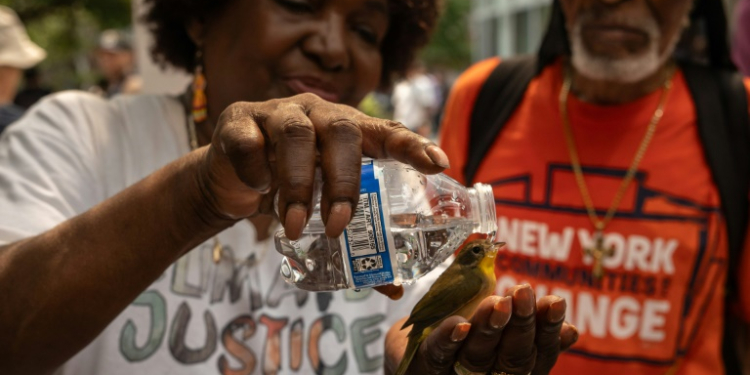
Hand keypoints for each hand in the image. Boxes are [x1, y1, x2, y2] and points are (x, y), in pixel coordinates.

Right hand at [198, 93, 448, 238]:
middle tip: (339, 224)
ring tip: (294, 226)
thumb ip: (354, 238)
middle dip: (344, 181)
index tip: (438, 165)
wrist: (230, 179)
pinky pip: (250, 142)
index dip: (412, 145)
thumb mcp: (322, 206)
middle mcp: (318, 114)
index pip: (386, 131)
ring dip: (298, 185)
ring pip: (295, 135)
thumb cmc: (290, 188)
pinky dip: (256, 172)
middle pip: (342, 131)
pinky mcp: (239, 121)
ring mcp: (277, 112)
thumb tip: (391, 289)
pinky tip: (258, 191)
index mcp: (348, 130)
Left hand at [384, 285, 577, 374]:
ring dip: (488, 327)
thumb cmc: (463, 336)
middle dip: (520, 324)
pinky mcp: (423, 370)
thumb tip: (571, 331)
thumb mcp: (499, 330)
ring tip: (496, 301)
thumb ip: (530, 330)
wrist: (410, 348)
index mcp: (513, 369)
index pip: (538, 355)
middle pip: (512, 359)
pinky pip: (437, 356)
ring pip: (477, 357)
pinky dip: (449, 339)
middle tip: (522, 292)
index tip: (555, 302)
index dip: (547, 331)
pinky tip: (459, 323)